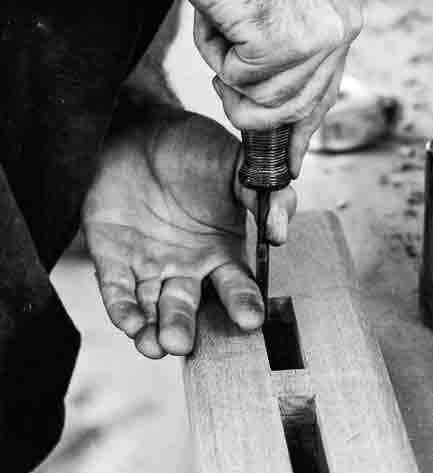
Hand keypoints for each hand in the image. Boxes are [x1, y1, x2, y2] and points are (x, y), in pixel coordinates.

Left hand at [82, 104, 295, 358]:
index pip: (235, 287)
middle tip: (183, 342)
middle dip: (185, 328)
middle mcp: (187, 267)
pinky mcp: (113, 260)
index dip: (242, 303)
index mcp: (221, 250)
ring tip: (158, 344)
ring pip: (152, 309)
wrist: (142, 128)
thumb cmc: (195, 148)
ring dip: (154, 331)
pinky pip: (117, 293)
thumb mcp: (237, 164)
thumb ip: (264, 194)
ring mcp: (149, 266)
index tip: (250, 319)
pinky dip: (123, 310)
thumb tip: (280, 233)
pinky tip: (131, 323)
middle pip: (188, 308)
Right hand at [176, 0, 361, 175]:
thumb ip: (288, 57)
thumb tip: (284, 120)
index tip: (291, 160)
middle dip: (250, 101)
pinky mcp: (287, 44)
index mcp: (344, 19)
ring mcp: (318, 38)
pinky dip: (217, 55)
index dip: (303, 129)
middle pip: (294, 107)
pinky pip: (240, 82)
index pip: (327, 92)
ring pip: (264, 100)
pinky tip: (222, 18)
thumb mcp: (277, 12)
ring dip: (229, 70)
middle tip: (224, 75)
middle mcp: (342, 30)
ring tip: (226, 24)